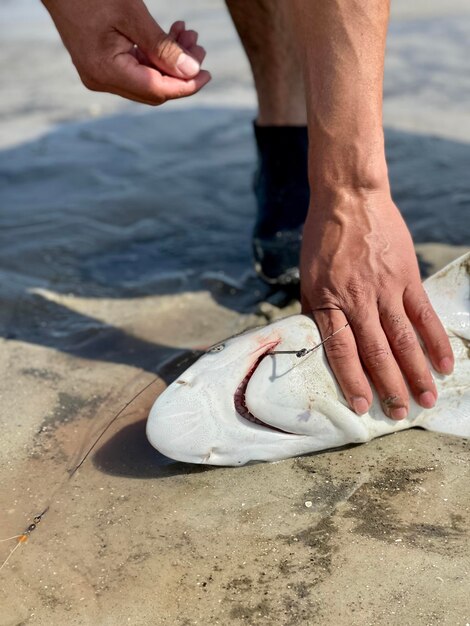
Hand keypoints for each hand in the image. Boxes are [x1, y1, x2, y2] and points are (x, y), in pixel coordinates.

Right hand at [42, 0, 210, 104]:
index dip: (186, 85)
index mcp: (105, 71)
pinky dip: (155, 56)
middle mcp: (100, 80)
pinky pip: (135, 69)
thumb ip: (162, 47)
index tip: (207, 73)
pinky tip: (169, 36)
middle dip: (180, 71)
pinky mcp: (101, 66)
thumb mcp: (132, 15)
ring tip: (186, 35)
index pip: (157, 90)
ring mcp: (99, 75)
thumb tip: (191, 72)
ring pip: (147, 80)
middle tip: (198, 46)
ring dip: (170, 61)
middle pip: (153, 90)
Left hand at [300, 189, 453, 418]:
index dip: (353, 381)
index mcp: (329, 302)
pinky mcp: (407, 277)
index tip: (363, 406)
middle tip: (400, 414)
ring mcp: (385, 289)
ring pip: (403, 339)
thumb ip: (316, 310)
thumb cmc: (323, 238)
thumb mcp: (309, 276)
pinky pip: (424, 314)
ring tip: (426, 399)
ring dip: (416, 372)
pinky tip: (445, 362)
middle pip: (376, 352)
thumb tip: (318, 341)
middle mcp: (358, 300)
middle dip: (389, 387)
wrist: (348, 198)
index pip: (342, 351)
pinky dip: (435, 340)